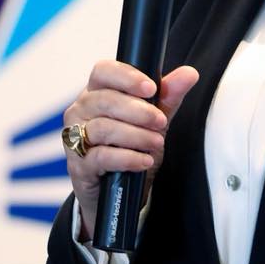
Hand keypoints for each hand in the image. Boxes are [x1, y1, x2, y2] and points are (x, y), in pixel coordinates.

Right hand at [63, 60, 199, 240]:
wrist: (116, 191)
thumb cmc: (130, 147)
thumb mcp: (152, 121)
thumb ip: (168, 97)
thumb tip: (189, 74)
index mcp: (97, 92)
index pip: (103, 71)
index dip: (126, 77)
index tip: (151, 88)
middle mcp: (81, 110)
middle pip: (105, 100)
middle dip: (138, 111)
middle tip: (160, 121)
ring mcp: (75, 137)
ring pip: (103, 128)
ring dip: (136, 136)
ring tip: (156, 143)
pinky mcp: (78, 164)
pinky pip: (101, 156)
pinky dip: (127, 158)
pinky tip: (144, 161)